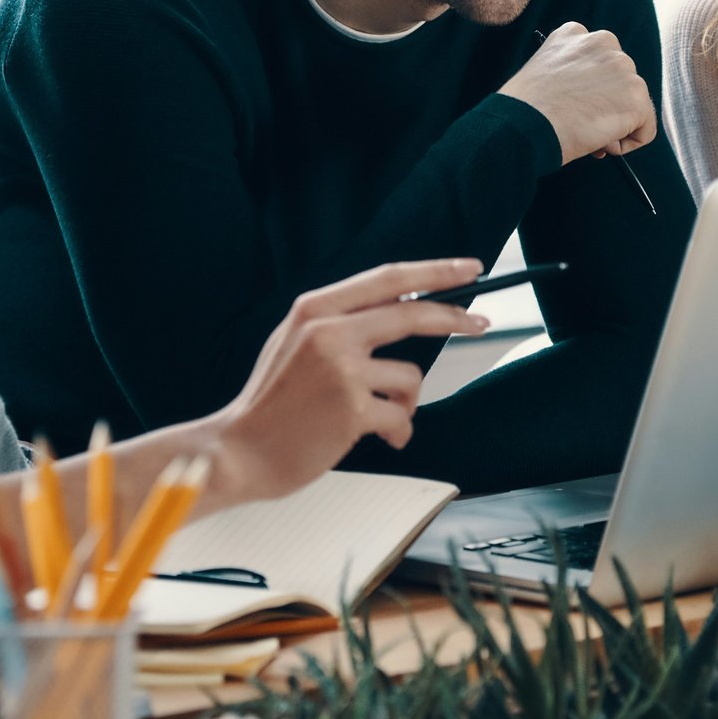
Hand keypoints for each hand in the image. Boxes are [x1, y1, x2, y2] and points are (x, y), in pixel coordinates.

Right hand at [204, 258, 488, 505]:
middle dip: (455, 318)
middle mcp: (328, 332)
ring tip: (383, 418)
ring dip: (406, 402)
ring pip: (409, 378)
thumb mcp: (293, 343)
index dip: (434, 272)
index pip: (387, 278)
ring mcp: (341, 370)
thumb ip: (337, 324)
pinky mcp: (351, 409)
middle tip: (479, 322)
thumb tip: (398, 309)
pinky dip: (399, 431)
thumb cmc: (270, 403)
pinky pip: (401, 417)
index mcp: (314, 310)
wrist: (238, 450)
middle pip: (412, 314)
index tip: (468, 267)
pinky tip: (383, 438)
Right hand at [499, 21, 656, 167]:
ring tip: (586, 134)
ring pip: (633, 105)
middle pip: (620, 82)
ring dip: (614, 125)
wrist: (525, 123)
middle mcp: (604, 42)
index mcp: (577, 33)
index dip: (590, 91)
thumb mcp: (545, 73)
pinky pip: (645, 130)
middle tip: (581, 126)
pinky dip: (628, 144)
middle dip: (605, 107)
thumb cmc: (526, 109)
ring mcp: (624, 68)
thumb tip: (600, 106)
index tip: (575, 106)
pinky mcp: (637, 97)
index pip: (598, 62)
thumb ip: (574, 76)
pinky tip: (600, 143)